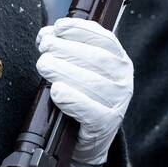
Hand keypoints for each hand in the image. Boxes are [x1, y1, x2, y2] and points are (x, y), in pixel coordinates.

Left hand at [36, 17, 133, 166]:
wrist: (90, 139)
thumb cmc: (83, 96)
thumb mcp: (82, 68)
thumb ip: (68, 48)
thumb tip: (46, 35)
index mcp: (119, 61)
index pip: (104, 39)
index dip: (80, 30)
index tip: (58, 27)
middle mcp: (123, 80)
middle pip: (96, 59)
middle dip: (65, 48)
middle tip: (44, 47)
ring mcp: (117, 104)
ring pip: (92, 82)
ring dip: (63, 70)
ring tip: (44, 65)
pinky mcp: (105, 125)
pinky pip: (89, 110)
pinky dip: (71, 99)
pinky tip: (56, 91)